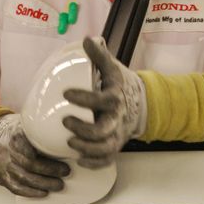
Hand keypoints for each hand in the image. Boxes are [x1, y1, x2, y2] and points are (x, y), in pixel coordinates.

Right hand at [0, 113, 68, 197]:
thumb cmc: (18, 135)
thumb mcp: (27, 126)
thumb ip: (42, 129)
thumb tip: (68, 131)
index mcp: (15, 137)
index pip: (23, 145)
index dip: (34, 151)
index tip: (51, 152)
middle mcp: (7, 152)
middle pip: (28, 163)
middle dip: (49, 169)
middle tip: (65, 171)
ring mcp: (4, 167)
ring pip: (23, 178)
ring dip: (43, 183)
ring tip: (58, 185)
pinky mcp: (2, 179)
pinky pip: (16, 188)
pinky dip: (30, 192)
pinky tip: (43, 193)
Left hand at [62, 36, 146, 167]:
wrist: (138, 104)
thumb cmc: (117, 86)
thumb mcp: (111, 69)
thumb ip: (99, 56)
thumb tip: (86, 40)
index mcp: (114, 98)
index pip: (101, 100)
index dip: (84, 98)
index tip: (66, 94)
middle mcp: (117, 118)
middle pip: (103, 129)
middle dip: (84, 129)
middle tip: (66, 121)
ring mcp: (117, 133)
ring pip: (105, 147)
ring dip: (86, 148)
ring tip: (70, 142)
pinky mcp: (115, 145)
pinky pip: (107, 159)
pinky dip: (93, 162)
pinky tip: (78, 159)